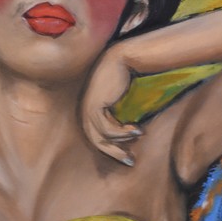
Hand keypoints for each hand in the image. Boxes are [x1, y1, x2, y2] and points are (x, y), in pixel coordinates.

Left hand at [81, 46, 141, 165]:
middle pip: (95, 140)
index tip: (128, 156)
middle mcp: (83, 111)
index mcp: (86, 110)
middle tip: (130, 161)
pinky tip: (138, 130)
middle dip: (113, 152)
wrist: (121, 59)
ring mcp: (86, 109)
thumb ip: (117, 116)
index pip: (95, 136)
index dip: (110, 148)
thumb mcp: (118, 99)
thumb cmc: (122, 78)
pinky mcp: (94, 106)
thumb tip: (126, 134)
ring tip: (138, 136)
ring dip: (121, 141)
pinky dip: (123, 132)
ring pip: (101, 137)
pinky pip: (108, 128)